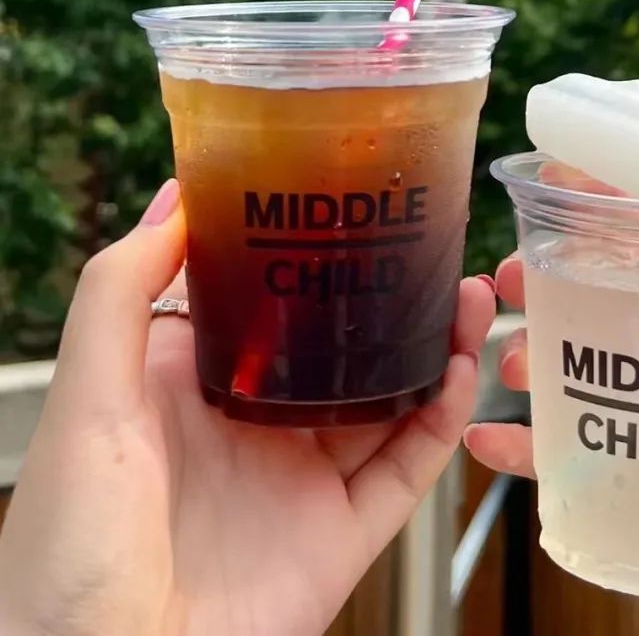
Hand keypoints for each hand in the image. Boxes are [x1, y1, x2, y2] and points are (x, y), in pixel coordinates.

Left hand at [0, 179, 494, 635]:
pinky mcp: (340, 536)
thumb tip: (177, 193)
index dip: (324, 254)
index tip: (364, 203)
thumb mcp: (88, 397)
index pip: (275, 300)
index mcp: (198, 384)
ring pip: (394, 397)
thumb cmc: (65, 545)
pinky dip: (444, 420)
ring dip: (440, 345)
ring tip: (473, 293)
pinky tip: (462, 372)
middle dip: (400, 295)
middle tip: (442, 246)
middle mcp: (258, 424)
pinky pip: (408, 468)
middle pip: (349, 344)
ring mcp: (303, 480)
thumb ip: (122, 289)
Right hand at [466, 247, 638, 635]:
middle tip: (514, 278)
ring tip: (510, 360)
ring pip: (580, 376)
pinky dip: (525, 448)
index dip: (625, 230)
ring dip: (534, 355)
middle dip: (555, 283)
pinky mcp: (636, 492)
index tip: (578, 202)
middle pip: (612, 309)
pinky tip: (491, 439)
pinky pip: (568, 464)